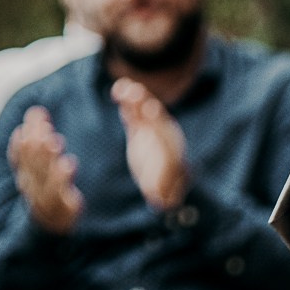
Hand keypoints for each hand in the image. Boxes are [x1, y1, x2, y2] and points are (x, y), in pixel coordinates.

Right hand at [9, 107, 83, 234]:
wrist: (53, 225)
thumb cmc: (49, 188)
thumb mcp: (42, 165)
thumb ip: (40, 139)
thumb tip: (36, 112)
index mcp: (25, 171)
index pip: (22, 149)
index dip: (29, 130)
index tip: (37, 112)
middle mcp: (30, 183)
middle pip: (31, 159)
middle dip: (37, 139)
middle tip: (46, 122)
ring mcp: (44, 197)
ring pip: (42, 175)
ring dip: (47, 157)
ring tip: (55, 141)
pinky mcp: (60, 209)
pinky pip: (58, 195)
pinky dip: (61, 179)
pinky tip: (68, 164)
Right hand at [111, 79, 188, 210]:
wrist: (164, 178)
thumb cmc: (165, 187)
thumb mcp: (162, 193)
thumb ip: (160, 194)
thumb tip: (159, 202)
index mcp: (170, 149)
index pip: (163, 133)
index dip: (156, 122)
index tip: (150, 109)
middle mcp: (162, 137)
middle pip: (154, 118)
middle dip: (144, 105)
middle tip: (135, 92)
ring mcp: (150, 131)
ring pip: (142, 112)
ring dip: (134, 99)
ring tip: (122, 87)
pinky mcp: (138, 130)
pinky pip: (133, 114)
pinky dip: (127, 105)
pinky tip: (118, 92)